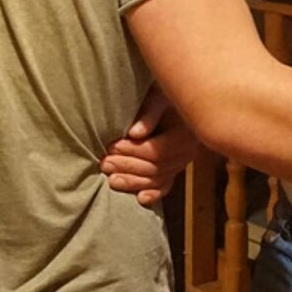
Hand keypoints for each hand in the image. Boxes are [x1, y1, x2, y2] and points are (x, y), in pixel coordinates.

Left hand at [103, 86, 197, 205]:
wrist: (181, 96)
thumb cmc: (166, 92)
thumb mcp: (159, 95)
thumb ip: (149, 113)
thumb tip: (134, 133)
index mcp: (184, 135)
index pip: (155, 150)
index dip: (131, 151)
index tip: (110, 147)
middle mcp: (187, 152)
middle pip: (155, 167)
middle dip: (128, 166)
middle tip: (104, 164)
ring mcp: (182, 163)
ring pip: (157, 179)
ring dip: (134, 182)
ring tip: (112, 180)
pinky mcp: (175, 168)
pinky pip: (166, 185)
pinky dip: (154, 193)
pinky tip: (140, 199)